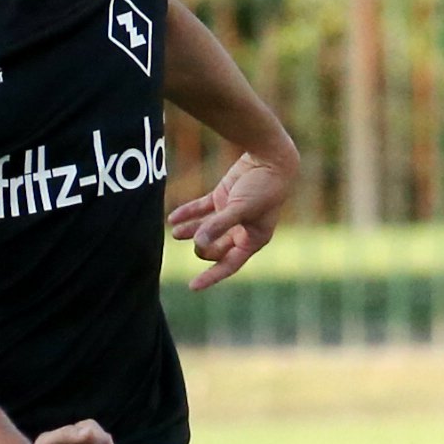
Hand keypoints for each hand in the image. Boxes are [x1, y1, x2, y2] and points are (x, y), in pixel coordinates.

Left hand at [167, 148, 295, 290]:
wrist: (270, 157)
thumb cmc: (263, 187)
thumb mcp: (240, 208)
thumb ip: (218, 225)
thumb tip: (198, 244)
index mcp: (253, 239)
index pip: (229, 264)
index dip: (211, 276)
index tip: (192, 286)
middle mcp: (243, 229)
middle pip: (216, 248)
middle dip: (202, 248)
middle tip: (193, 240)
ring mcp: (232, 213)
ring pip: (207, 229)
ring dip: (191, 231)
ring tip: (174, 234)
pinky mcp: (224, 197)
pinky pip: (202, 209)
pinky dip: (189, 213)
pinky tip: (172, 218)